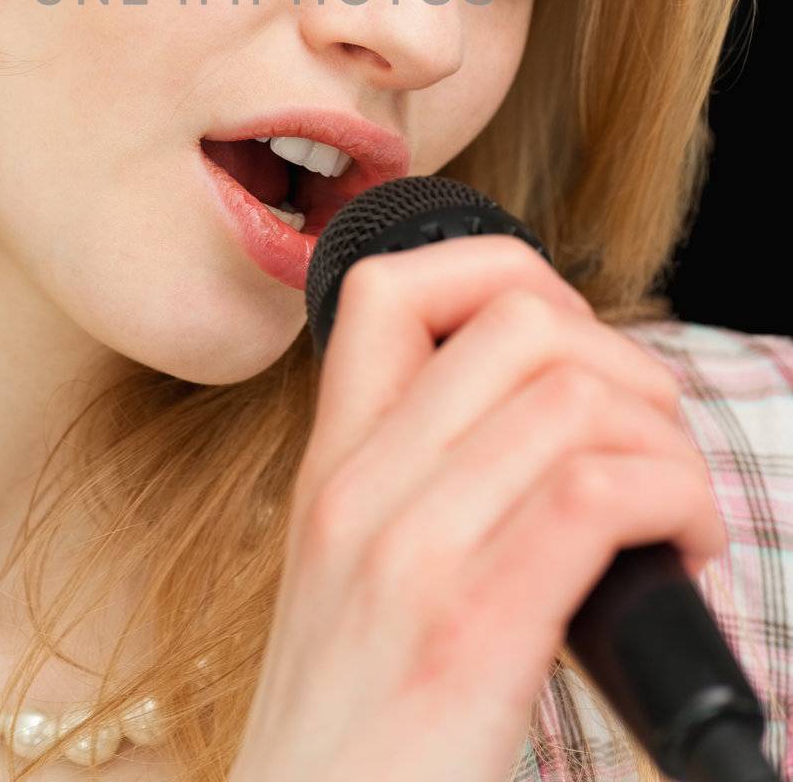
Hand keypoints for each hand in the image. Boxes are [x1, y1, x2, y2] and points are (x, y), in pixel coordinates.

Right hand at [229, 236, 726, 781]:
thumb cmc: (356, 736)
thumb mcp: (351, 583)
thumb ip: (421, 488)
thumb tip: (553, 418)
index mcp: (332, 470)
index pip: (390, 287)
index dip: (503, 275)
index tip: (568, 354)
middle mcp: (356, 492)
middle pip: (516, 318)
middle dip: (623, 361)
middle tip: (646, 445)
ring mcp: (406, 558)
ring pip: (573, 395)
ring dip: (665, 442)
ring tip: (674, 512)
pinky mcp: (467, 637)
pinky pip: (595, 494)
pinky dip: (673, 501)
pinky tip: (679, 551)